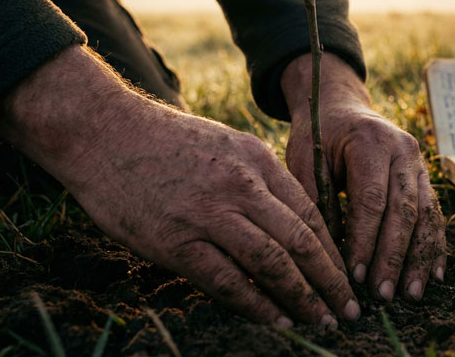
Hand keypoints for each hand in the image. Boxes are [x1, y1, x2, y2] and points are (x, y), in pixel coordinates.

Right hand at [0, 46, 359, 326]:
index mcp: (258, 161)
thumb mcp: (228, 146)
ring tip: (322, 321)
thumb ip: (259, 182)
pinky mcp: (176, 241)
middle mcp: (242, 187)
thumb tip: (289, 225)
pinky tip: (277, 321)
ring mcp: (209, 214)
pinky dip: (256, 305)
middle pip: (302, 241)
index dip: (335, 250)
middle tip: (350, 309)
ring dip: (303, 298)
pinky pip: (227, 281)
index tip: (348, 276)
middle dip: (332, 281)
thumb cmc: (168, 142)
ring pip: (273, 263)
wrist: (105, 133)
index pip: (312, 213)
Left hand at [282, 52, 446, 301]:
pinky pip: (435, 214)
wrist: (340, 106)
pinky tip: (433, 275)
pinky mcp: (424, 177)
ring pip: (426, 216)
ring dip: (419, 258)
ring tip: (412, 294)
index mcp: (371, 142)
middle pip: (404, 211)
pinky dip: (434, 246)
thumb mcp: (305, 160)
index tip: (354, 276)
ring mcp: (419, 163)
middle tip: (383, 294)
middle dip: (394, 257)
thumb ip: (316, 202)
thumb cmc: (317, 135)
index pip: (372, 200)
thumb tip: (328, 257)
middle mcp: (403, 150)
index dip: (365, 240)